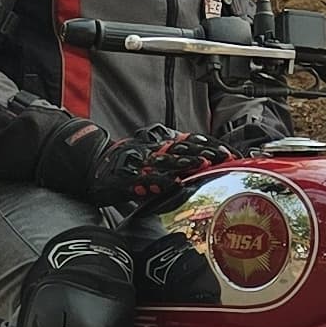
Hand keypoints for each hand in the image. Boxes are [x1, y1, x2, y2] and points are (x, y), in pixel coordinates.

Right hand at [95, 125, 228, 213]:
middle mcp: (154, 152)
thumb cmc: (127, 168)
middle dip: (205, 151)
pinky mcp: (128, 179)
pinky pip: (145, 180)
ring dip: (185, 162)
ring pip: (166, 161)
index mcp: (162, 147)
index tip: (231, 152)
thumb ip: (176, 166)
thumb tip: (203, 171)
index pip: (191, 142)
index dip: (211, 146)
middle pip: (183, 148)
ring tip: (202, 164)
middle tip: (225, 156)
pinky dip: (159, 182)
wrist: (94, 168)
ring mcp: (141, 164)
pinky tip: (172, 184)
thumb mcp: (154, 163)